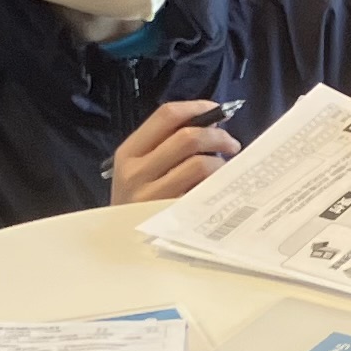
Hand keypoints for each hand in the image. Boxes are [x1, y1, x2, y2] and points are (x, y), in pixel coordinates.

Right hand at [109, 98, 239, 205]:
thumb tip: (211, 123)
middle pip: (187, 137)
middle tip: (231, 144)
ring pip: (200, 165)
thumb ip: (165, 145)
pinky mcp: (170, 217)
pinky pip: (203, 194)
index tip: (216, 111)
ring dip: (220, 164)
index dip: (197, 108)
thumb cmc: (134, 201)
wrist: (118, 242)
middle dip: (218, 136)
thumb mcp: (137, 169)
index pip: (166, 116)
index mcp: (128, 153)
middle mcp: (137, 172)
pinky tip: (218, 189)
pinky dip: (216, 187)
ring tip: (224, 170)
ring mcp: (153, 197)